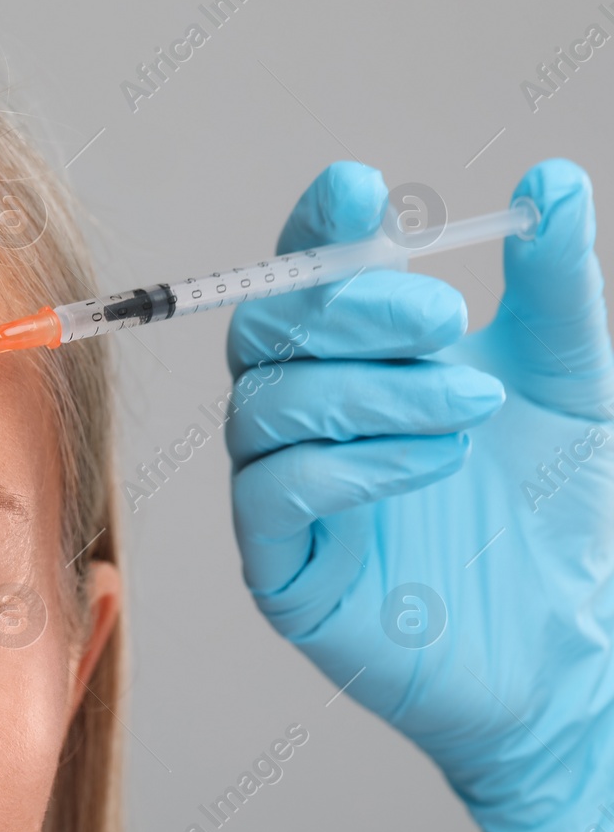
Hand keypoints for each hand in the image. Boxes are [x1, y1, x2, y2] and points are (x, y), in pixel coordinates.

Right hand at [225, 159, 613, 831]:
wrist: (565, 646)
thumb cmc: (550, 511)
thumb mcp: (570, 383)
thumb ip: (557, 289)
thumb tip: (551, 184)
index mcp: (348, 358)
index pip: (300, 274)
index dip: (314, 227)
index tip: (362, 191)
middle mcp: (297, 415)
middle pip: (262, 328)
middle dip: (350, 309)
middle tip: (448, 319)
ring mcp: (278, 491)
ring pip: (263, 406)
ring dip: (370, 391)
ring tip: (471, 407)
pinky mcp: (280, 568)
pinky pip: (273, 492)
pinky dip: (352, 462)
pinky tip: (433, 463)